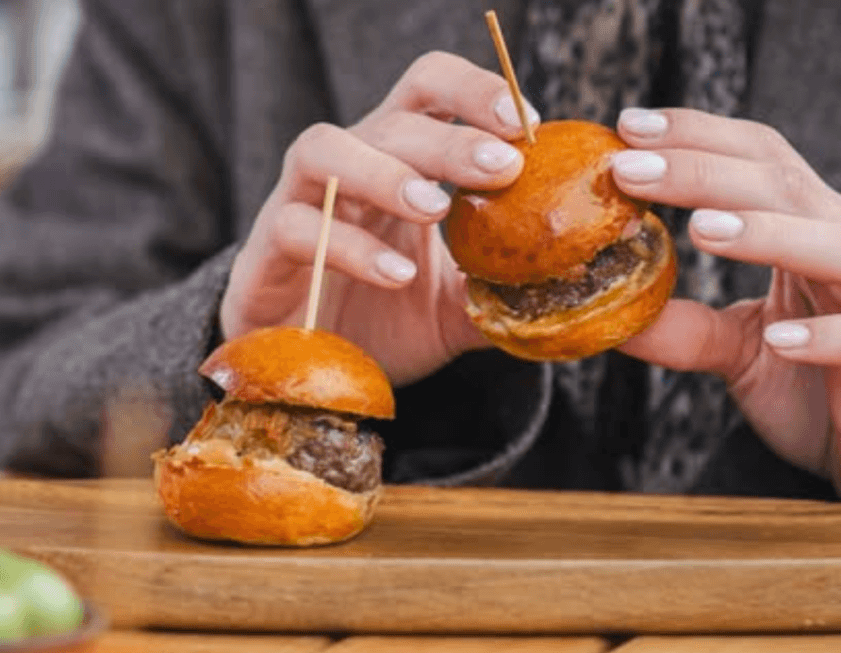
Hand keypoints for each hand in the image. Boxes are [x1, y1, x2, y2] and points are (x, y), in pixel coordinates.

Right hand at [220, 52, 538, 385]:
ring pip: (325, 149)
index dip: (476, 91)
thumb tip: (573, 293)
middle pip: (392, 118)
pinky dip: (349, 245)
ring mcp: (300, 203)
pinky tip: (396, 275)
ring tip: (437, 207)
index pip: (430, 91)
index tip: (529, 127)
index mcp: (398, 162)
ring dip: (386, 171)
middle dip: (451, 137)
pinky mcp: (267, 251)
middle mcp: (348, 169)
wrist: (307, 373)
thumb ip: (503, 293)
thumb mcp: (457, 308)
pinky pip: (297, 226)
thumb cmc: (382, 321)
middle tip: (502, 168)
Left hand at [612, 107, 840, 502]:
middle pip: (783, 187)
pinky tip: (780, 340)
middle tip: (628, 169)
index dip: (696, 136)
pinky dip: (832, 336)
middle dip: (702, 172)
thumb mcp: (733, 349)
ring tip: (701, 228)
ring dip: (769, 233)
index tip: (626, 127)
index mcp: (809, 230)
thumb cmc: (813, 389)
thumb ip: (680, 326)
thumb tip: (601, 309)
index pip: (758, 159)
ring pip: (839, 248)